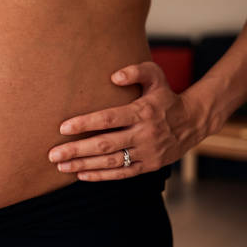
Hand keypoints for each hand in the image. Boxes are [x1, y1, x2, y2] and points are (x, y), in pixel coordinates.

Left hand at [48, 61, 204, 180]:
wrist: (193, 121)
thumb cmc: (165, 96)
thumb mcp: (155, 75)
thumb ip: (135, 71)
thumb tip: (114, 77)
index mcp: (143, 112)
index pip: (109, 119)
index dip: (85, 124)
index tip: (63, 128)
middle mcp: (145, 134)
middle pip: (105, 144)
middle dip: (76, 150)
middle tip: (53, 154)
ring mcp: (147, 152)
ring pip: (111, 162)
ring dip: (84, 165)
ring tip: (61, 166)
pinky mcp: (149, 166)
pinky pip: (122, 174)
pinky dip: (101, 176)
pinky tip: (81, 174)